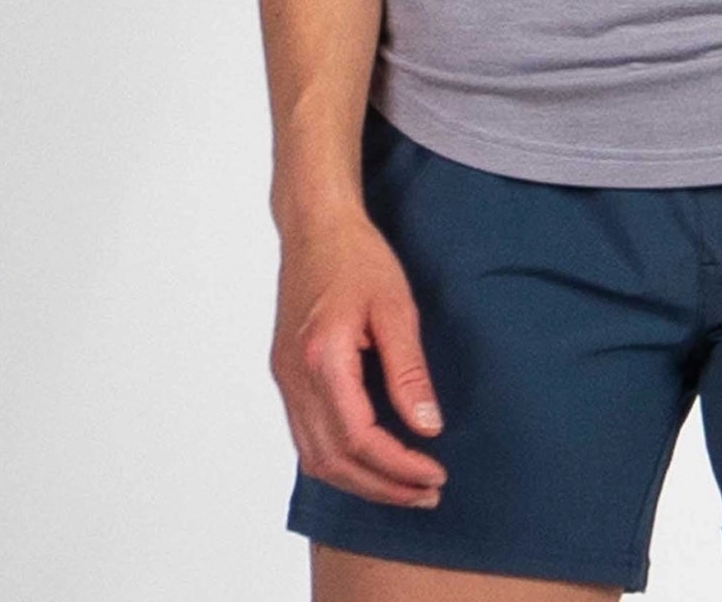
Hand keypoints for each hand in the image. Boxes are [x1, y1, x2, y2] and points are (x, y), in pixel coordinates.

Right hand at [271, 210, 449, 507]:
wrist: (315, 228)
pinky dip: (339, 461)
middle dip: (382, 486)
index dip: (397, 467)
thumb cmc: (358, 258)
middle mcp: (296, 377)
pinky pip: (307, 437)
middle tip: (427, 492)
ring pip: (316, 458)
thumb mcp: (397, 306)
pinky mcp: (286, 375)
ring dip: (360, 481)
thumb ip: (409, 370)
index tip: (435, 474)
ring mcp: (285, 379)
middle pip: (334, 461)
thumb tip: (428, 427)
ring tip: (404, 486)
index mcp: (323, 358)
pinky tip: (370, 461)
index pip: (359, 439)